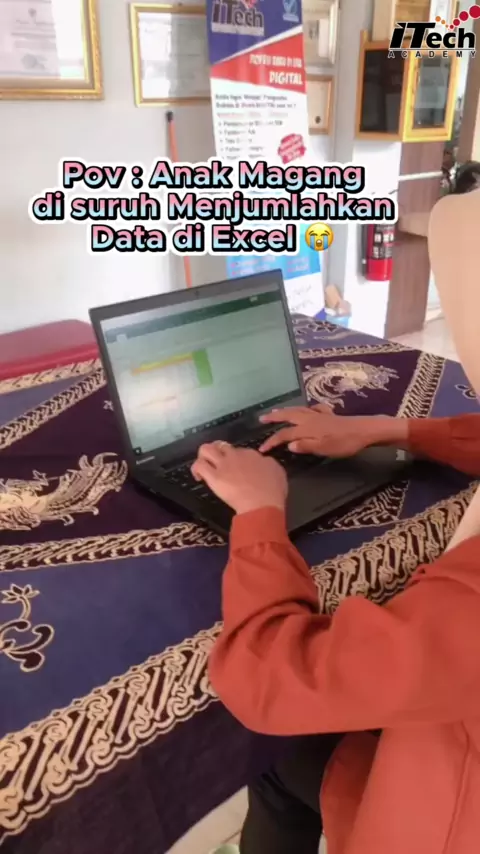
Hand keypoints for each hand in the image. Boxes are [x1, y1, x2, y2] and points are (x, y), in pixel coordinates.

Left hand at [191, 441, 287, 514]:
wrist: (262, 504)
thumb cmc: (273, 492)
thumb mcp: (278, 471)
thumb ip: (267, 463)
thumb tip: (262, 462)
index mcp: (252, 454)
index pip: (238, 450)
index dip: (235, 458)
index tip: (236, 468)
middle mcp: (236, 455)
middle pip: (220, 445)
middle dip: (216, 451)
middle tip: (217, 462)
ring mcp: (223, 465)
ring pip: (205, 449)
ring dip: (203, 456)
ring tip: (205, 466)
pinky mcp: (214, 477)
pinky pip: (199, 465)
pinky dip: (196, 469)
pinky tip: (199, 477)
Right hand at [259, 406, 407, 457]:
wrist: (364, 430)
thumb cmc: (344, 443)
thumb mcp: (323, 448)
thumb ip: (305, 446)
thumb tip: (288, 445)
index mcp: (306, 428)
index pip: (284, 435)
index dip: (272, 441)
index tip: (261, 449)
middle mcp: (310, 419)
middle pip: (288, 416)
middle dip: (274, 417)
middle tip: (262, 418)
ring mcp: (320, 415)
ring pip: (298, 410)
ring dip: (286, 411)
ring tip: (277, 412)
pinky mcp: (330, 415)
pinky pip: (315, 409)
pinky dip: (309, 409)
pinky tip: (310, 410)